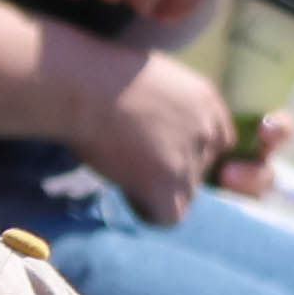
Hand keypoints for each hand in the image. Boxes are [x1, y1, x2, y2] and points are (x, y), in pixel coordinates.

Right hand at [65, 42, 236, 221]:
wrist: (77, 85)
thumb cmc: (98, 77)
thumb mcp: (152, 80)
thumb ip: (171, 108)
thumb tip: (164, 142)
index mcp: (205, 98)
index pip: (217, 141)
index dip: (187, 148)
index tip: (157, 145)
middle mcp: (205, 128)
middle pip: (199, 171)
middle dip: (170, 170)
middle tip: (131, 156)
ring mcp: (189, 158)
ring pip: (184, 194)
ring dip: (156, 189)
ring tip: (121, 166)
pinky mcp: (166, 182)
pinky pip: (169, 216)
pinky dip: (148, 210)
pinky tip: (125, 188)